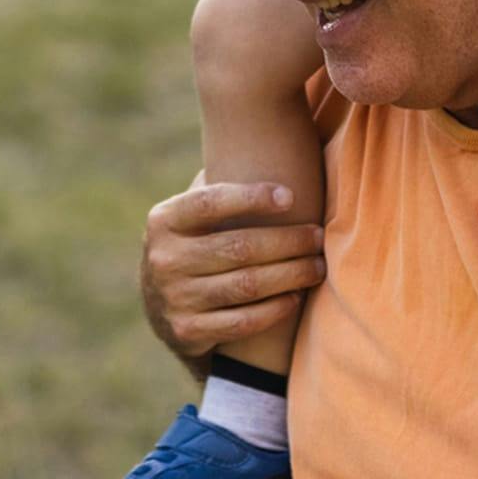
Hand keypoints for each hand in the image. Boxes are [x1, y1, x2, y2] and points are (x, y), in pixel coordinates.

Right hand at [140, 176, 326, 361]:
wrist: (158, 307)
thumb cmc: (194, 243)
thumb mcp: (190, 214)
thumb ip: (218, 185)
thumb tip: (272, 145)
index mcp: (164, 220)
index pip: (210, 202)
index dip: (253, 198)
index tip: (291, 196)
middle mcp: (164, 259)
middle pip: (239, 247)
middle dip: (288, 241)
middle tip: (319, 237)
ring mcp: (174, 298)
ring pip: (246, 285)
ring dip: (290, 274)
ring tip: (318, 266)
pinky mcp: (187, 333)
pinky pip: (241, 321)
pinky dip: (275, 309)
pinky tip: (296, 296)